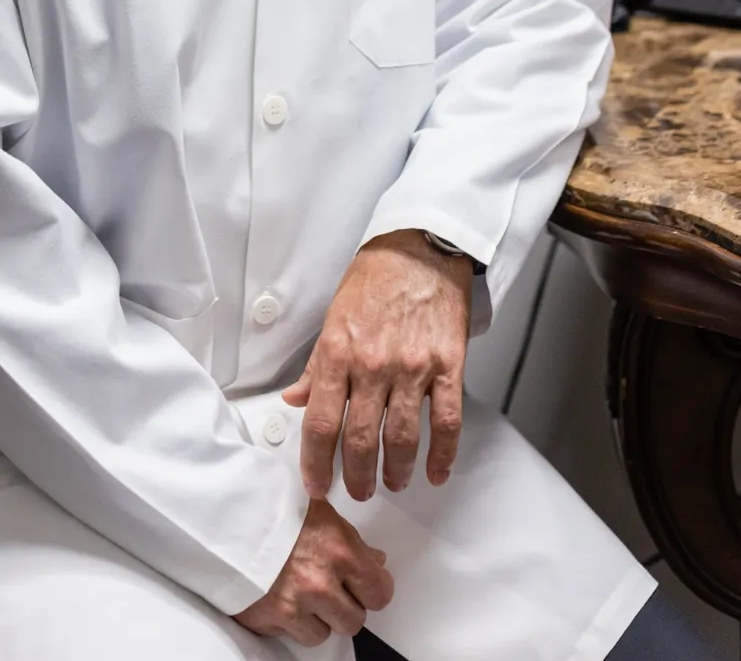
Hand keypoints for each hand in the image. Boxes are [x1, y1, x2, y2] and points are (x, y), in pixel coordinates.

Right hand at [233, 499, 393, 647]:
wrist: (228, 513)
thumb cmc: (273, 505)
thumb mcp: (321, 510)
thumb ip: (352, 540)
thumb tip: (375, 561)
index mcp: (340, 550)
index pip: (380, 593)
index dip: (373, 588)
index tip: (364, 584)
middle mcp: (320, 583)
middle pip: (355, 620)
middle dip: (345, 606)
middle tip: (331, 586)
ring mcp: (294, 605)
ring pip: (324, 634)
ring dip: (317, 618)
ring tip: (302, 590)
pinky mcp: (270, 620)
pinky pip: (293, 636)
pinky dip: (291, 622)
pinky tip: (284, 596)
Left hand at [282, 229, 470, 502]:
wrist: (420, 248)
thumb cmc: (374, 280)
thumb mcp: (333, 317)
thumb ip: (315, 365)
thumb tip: (293, 401)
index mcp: (337, 352)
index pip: (319, 422)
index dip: (315, 463)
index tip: (317, 486)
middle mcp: (372, 364)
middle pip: (359, 440)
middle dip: (356, 477)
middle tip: (356, 492)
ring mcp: (412, 367)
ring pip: (401, 438)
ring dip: (395, 471)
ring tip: (392, 483)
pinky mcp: (447, 365)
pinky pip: (446, 421)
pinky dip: (442, 454)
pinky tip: (435, 473)